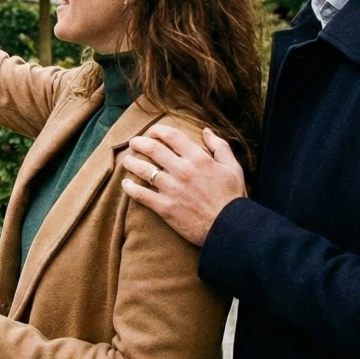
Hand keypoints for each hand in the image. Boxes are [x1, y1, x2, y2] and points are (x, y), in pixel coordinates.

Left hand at [122, 125, 245, 245]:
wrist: (230, 228)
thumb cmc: (233, 197)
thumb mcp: (233, 167)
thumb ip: (220, 146)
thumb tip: (206, 130)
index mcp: (198, 158)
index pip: (172, 136)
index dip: (158, 131)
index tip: (152, 132)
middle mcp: (182, 171)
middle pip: (153, 149)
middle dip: (139, 143)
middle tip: (134, 143)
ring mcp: (172, 189)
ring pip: (143, 170)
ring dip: (131, 162)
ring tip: (127, 160)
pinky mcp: (165, 207)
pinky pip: (141, 195)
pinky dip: (130, 188)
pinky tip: (126, 184)